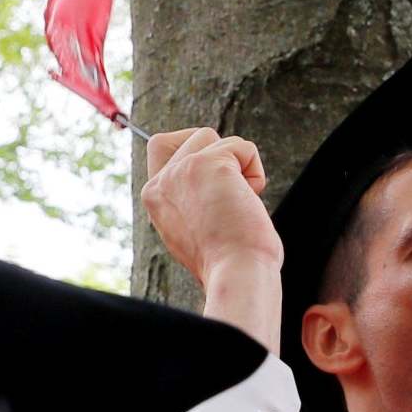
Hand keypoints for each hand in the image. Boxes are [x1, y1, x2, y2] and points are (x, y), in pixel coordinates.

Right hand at [140, 127, 284, 287]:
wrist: (237, 275)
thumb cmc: (229, 262)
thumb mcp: (195, 227)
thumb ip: (193, 197)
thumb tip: (218, 174)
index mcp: (155, 198)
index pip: (160, 146)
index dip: (191, 150)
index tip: (215, 180)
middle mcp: (161, 182)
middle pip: (192, 136)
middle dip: (219, 153)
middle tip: (231, 191)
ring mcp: (181, 170)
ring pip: (215, 137)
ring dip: (239, 164)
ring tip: (240, 201)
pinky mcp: (207, 164)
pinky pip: (243, 147)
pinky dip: (256, 171)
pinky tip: (251, 201)